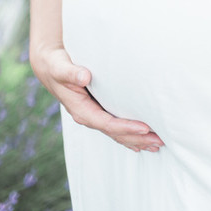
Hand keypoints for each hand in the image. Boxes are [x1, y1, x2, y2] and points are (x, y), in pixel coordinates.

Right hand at [31, 45, 163, 151]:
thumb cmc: (57, 65)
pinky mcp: (99, 111)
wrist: (51, 67)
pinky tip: (142, 140)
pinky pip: (116, 127)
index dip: (126, 127)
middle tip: (159, 141)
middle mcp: (89, 117)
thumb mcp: (61, 68)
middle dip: (137, 138)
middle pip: (116, 133)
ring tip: (157, 145)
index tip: (144, 128)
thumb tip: (85, 77)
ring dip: (137, 140)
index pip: (107, 123)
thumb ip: (71, 73)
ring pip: (118, 133)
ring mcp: (94, 116)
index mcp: (81, 110)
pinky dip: (130, 134)